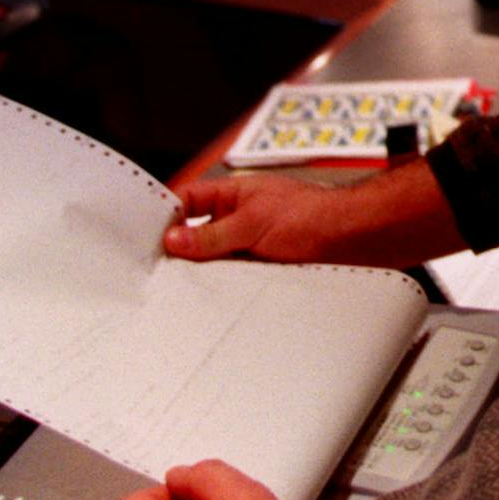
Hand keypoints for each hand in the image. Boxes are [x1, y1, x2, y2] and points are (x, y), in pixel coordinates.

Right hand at [162, 159, 465, 266]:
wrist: (354, 241)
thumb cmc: (313, 217)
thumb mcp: (252, 225)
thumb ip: (211, 235)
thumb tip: (174, 240)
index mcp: (234, 195)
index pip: (188, 201)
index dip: (166, 216)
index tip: (144, 238)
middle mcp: (240, 218)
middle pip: (198, 235)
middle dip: (181, 252)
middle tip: (157, 273)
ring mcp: (252, 244)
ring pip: (215, 261)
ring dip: (204, 274)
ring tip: (181, 293)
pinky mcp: (264, 269)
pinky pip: (235, 279)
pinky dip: (224, 289)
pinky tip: (212, 304)